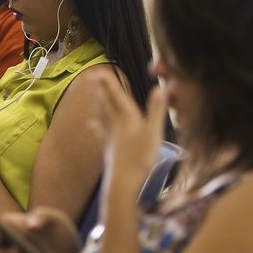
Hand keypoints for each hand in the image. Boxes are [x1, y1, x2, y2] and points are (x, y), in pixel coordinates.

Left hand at [94, 74, 167, 197]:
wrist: (124, 182)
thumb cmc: (141, 157)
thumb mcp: (154, 132)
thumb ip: (157, 110)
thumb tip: (160, 88)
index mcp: (127, 116)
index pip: (115, 94)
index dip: (107, 81)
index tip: (99, 70)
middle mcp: (116, 123)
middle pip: (105, 101)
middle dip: (99, 88)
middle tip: (91, 76)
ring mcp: (110, 135)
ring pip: (101, 114)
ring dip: (97, 101)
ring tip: (92, 92)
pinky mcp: (109, 147)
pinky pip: (100, 131)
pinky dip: (95, 124)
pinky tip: (91, 123)